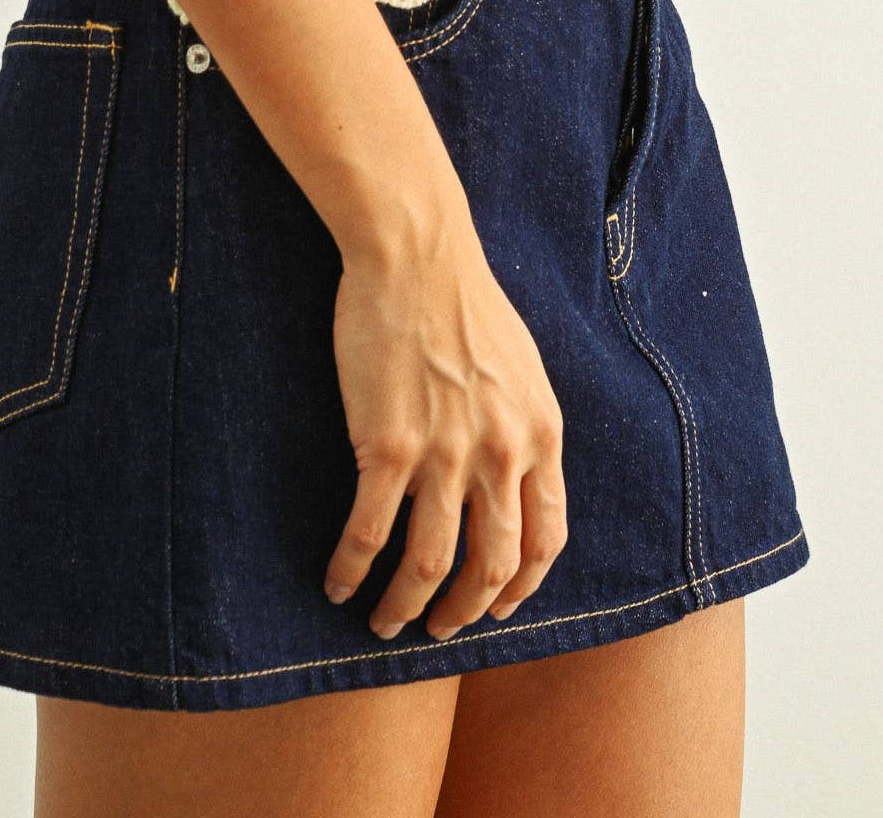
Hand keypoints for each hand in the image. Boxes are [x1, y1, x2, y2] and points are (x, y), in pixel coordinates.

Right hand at [324, 207, 567, 639]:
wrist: (416, 252)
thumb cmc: (462, 296)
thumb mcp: (522, 364)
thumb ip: (524, 422)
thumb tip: (517, 468)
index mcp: (539, 434)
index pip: (544, 539)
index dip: (520, 586)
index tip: (496, 606)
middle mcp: (500, 455)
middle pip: (491, 567)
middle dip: (463, 611)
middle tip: (438, 629)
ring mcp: (444, 455)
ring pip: (430, 564)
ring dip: (406, 607)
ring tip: (385, 623)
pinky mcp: (387, 447)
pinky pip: (370, 532)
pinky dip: (352, 570)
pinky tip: (338, 585)